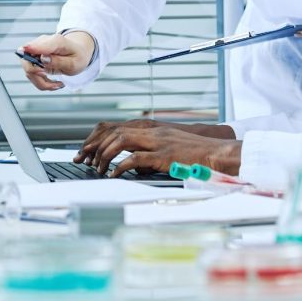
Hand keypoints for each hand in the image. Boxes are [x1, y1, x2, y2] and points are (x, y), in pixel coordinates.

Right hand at [18, 31, 95, 90]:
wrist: (77, 53)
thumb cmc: (77, 56)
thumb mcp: (74, 63)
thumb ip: (59, 61)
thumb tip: (42, 59)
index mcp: (56, 41)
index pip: (39, 44)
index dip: (31, 49)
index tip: (28, 56)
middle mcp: (42, 43)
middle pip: (26, 59)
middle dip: (36, 74)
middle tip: (53, 83)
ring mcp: (36, 51)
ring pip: (29, 70)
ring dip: (42, 82)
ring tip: (58, 85)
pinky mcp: (33, 59)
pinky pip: (32, 74)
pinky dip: (42, 83)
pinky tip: (54, 83)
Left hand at [73, 119, 238, 176]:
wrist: (217, 153)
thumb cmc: (195, 154)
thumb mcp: (168, 147)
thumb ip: (149, 151)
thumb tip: (131, 165)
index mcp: (151, 128)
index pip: (116, 126)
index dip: (98, 137)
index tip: (86, 149)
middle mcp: (152, 131)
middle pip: (114, 131)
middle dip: (95, 145)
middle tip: (84, 159)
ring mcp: (158, 141)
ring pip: (121, 140)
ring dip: (105, 154)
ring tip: (98, 168)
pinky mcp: (164, 155)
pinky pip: (136, 158)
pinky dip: (121, 165)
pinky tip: (114, 174)